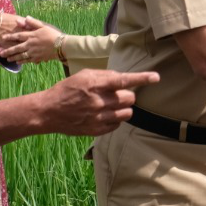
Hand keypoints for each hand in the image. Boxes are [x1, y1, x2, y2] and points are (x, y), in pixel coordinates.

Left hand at [0, 18, 62, 63]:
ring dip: (13, 57)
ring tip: (7, 59)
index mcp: (31, 35)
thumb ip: (32, 22)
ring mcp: (33, 52)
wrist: (62, 46)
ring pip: (20, 55)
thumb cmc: (53, 34)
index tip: (3, 37)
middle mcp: (30, 44)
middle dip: (7, 51)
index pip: (18, 36)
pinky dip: (22, 61)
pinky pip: (27, 60)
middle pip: (16, 48)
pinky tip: (18, 62)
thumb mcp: (43, 26)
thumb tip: (24, 18)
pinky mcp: (37, 58)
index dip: (10, 37)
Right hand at [40, 69, 157, 136]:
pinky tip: (104, 115)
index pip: (123, 80)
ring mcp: (98, 117)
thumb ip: (104, 76)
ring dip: (123, 108)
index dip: (142, 78)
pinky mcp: (97, 130)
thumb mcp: (83, 76)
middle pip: (129, 98)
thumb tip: (123, 79)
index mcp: (95, 84)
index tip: (156, 77)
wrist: (48, 111)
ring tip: (111, 106)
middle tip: (117, 95)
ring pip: (127, 113)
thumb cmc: (67, 89)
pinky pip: (117, 125)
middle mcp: (98, 101)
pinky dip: (115, 119)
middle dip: (127, 95)